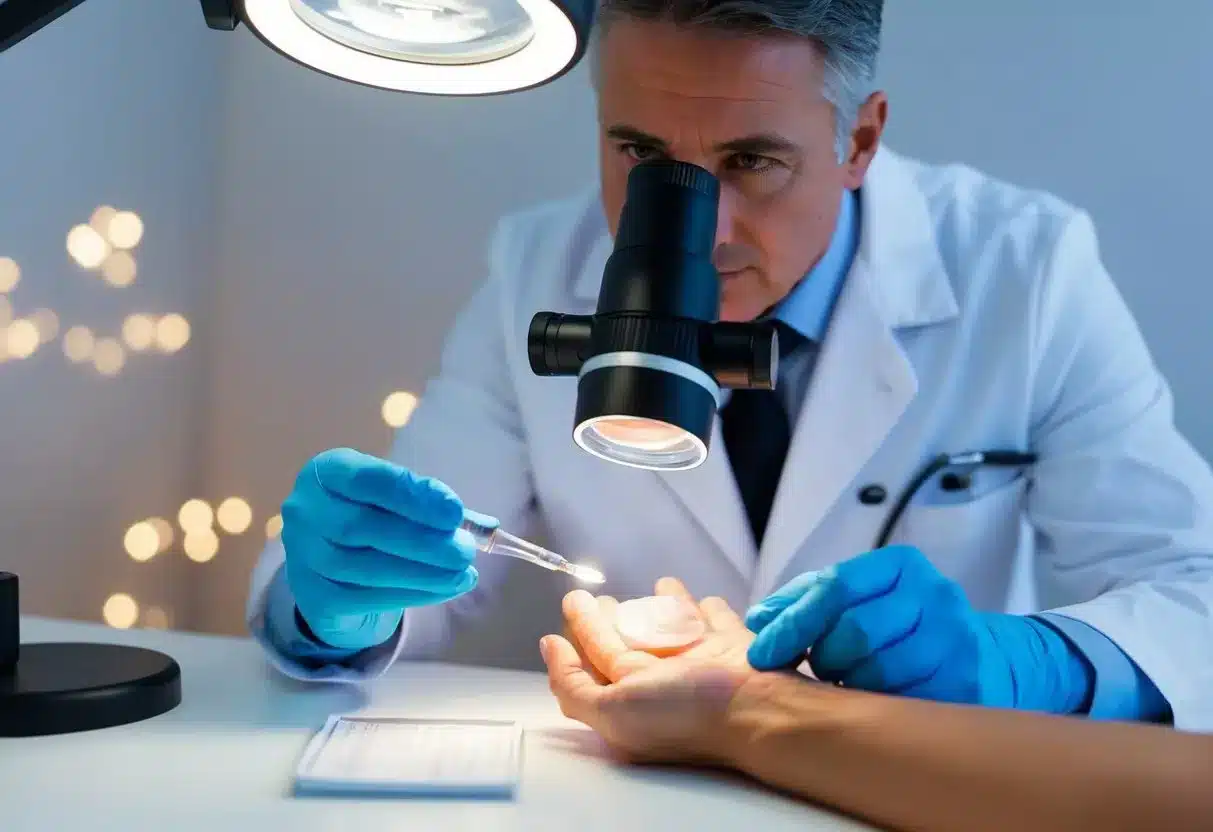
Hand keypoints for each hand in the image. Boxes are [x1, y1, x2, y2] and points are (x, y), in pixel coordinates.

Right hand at [280, 447, 480, 650]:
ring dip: (423, 572)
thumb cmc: (374, 519)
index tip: (455, 510)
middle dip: (422, 540)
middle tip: (466, 549)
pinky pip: (367, 598)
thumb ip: (434, 508)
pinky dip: (414, 594)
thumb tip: (486, 527)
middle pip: (362, 526)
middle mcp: (305, 511)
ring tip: (462, 572)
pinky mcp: (314, 598)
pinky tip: (445, 588)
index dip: (412, 494)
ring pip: (366, 567)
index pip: (366, 479)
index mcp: (327, 472)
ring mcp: (304, 557)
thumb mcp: (397, 500)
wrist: (331, 567)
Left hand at [541, 579, 756, 764]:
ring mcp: (699, 661)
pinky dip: (708, 609)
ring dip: (663, 608)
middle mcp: (665, 681)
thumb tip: (549, 646)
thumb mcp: (611, 711)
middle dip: (614, 618)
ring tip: (658, 587)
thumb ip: (571, 683)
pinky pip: (716, 620)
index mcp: (634, 698)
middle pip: (632, 641)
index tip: (573, 602)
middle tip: (601, 595)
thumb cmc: (685, 714)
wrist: (756, 708)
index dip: (582, 630)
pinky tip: (703, 600)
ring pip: (674, 628)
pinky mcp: (730, 645)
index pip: (599, 657)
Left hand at [745, 546, 1091, 711]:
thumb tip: (758, 620)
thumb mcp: (853, 597)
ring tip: (848, 682)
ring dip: (849, 686)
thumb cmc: (895, 624)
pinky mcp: (968, 683)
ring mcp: (957, 640)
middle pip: (855, 632)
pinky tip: (875, 702)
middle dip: (823, 658)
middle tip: (819, 669)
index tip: (762, 655)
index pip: (835, 585)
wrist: (977, 655)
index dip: (792, 622)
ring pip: (879, 672)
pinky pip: (905, 703)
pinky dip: (878, 709)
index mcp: (900, 565)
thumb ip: (802, 601)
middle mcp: (935, 595)